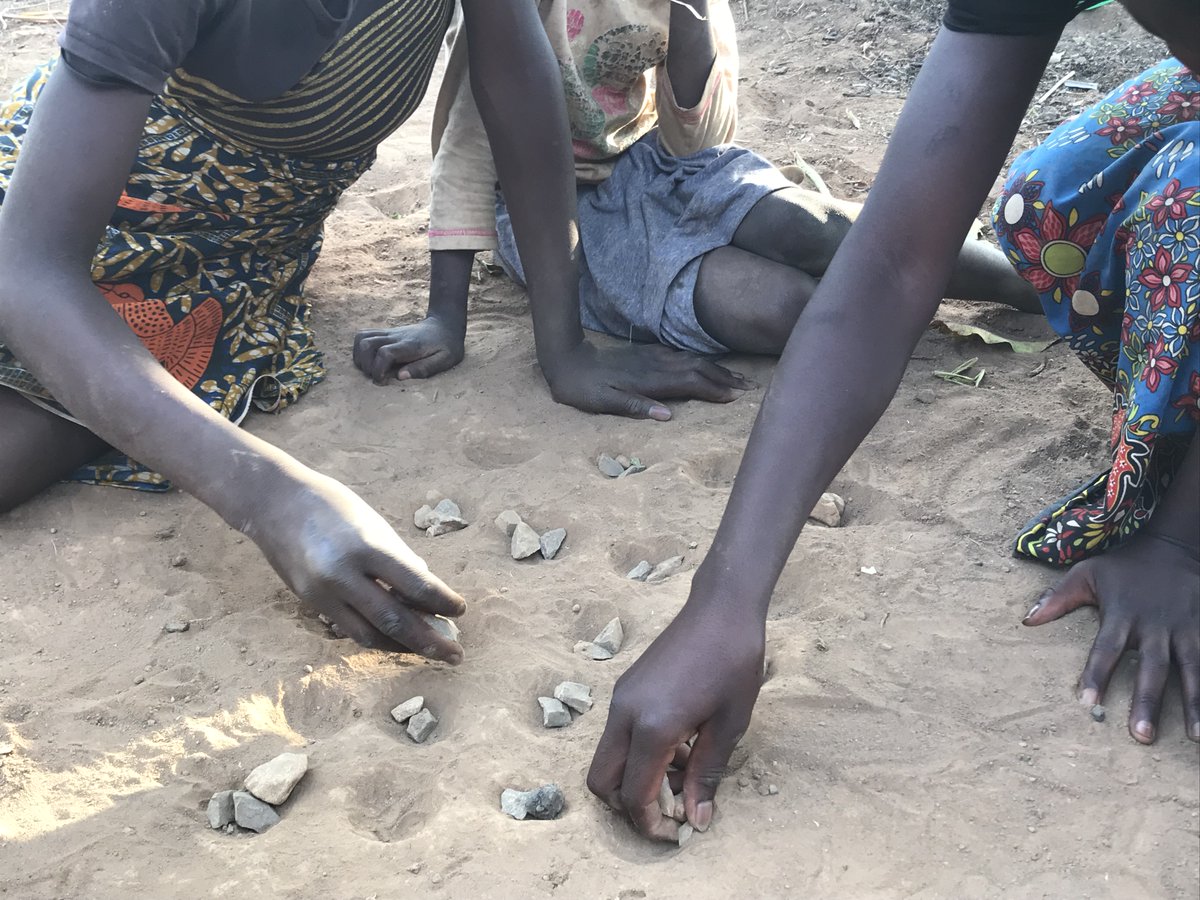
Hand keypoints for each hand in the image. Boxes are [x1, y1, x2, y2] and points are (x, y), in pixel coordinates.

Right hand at [249, 468, 466, 660]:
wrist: (274, 501)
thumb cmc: (333, 505)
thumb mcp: (373, 523)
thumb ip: (399, 558)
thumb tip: (426, 589)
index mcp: (367, 547)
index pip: (416, 585)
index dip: (443, 602)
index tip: (461, 610)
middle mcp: (344, 574)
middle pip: (395, 620)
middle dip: (429, 641)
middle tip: (456, 655)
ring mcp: (323, 592)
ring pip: (369, 635)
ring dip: (402, 647)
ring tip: (428, 651)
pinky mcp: (310, 602)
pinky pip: (349, 629)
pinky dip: (375, 637)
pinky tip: (395, 639)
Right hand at [353, 316, 465, 383]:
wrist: (445, 325)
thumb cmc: (447, 346)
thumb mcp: (445, 360)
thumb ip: (424, 368)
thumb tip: (400, 377)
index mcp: (410, 345)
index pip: (385, 353)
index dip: (378, 369)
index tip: (382, 381)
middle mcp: (396, 336)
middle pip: (367, 344)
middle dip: (365, 365)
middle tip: (376, 376)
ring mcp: (388, 333)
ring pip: (361, 338)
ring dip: (360, 357)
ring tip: (371, 369)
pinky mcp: (385, 332)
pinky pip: (363, 335)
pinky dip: (360, 349)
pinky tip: (369, 360)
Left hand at [541, 340, 750, 420]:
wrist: (567, 360)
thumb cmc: (583, 388)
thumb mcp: (604, 402)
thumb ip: (635, 407)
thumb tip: (667, 416)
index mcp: (650, 380)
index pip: (691, 383)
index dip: (714, 390)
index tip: (737, 398)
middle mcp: (656, 366)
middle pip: (699, 370)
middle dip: (726, 379)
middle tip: (751, 388)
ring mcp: (653, 358)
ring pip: (693, 361)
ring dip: (717, 370)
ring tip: (738, 379)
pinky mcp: (648, 354)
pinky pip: (682, 356)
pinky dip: (700, 362)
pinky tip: (708, 366)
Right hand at [588, 602, 764, 840]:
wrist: (721, 609)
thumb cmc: (734, 664)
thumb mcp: (728, 725)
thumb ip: (707, 775)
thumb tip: (696, 820)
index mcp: (652, 727)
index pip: (633, 794)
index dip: (650, 824)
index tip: (675, 834)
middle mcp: (625, 714)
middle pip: (601, 782)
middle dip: (628, 806)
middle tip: (669, 810)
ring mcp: (620, 698)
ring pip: (607, 758)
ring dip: (635, 778)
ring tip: (684, 772)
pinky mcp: (626, 688)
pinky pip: (618, 735)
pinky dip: (637, 754)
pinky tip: (679, 743)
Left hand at [1023, 533, 1199, 743]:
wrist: (1173, 543)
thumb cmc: (1123, 565)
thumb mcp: (1086, 573)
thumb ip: (1057, 598)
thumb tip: (1027, 621)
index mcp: (1123, 615)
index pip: (1106, 650)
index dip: (1096, 675)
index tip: (1088, 703)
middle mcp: (1156, 626)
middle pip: (1152, 669)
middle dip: (1147, 703)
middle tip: (1141, 736)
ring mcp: (1186, 629)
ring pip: (1191, 671)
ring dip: (1194, 705)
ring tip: (1194, 737)